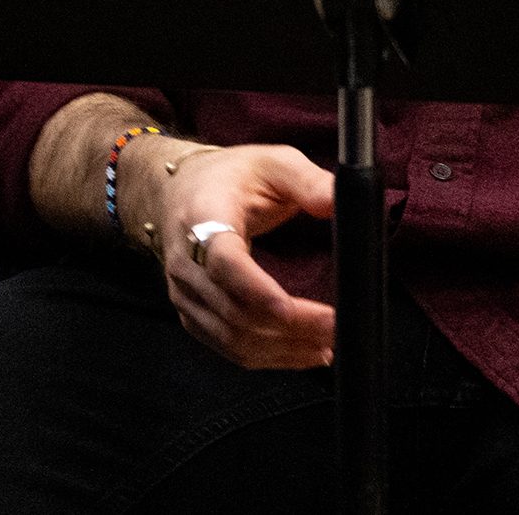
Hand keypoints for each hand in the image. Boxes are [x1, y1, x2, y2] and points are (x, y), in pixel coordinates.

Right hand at [146, 143, 335, 369]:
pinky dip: (265, 357)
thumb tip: (341, 201)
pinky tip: (299, 354)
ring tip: (324, 348)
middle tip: (335, 329)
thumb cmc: (229, 177)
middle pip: (234, 310)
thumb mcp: (273, 162)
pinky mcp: (192, 313)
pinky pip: (226, 345)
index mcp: (204, 219)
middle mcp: (187, 262)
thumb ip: (309, 181)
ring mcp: (186, 293)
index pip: (226, 264)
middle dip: (289, 328)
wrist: (177, 191)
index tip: (297, 310)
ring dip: (280, 350)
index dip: (260, 292)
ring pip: (231, 337)